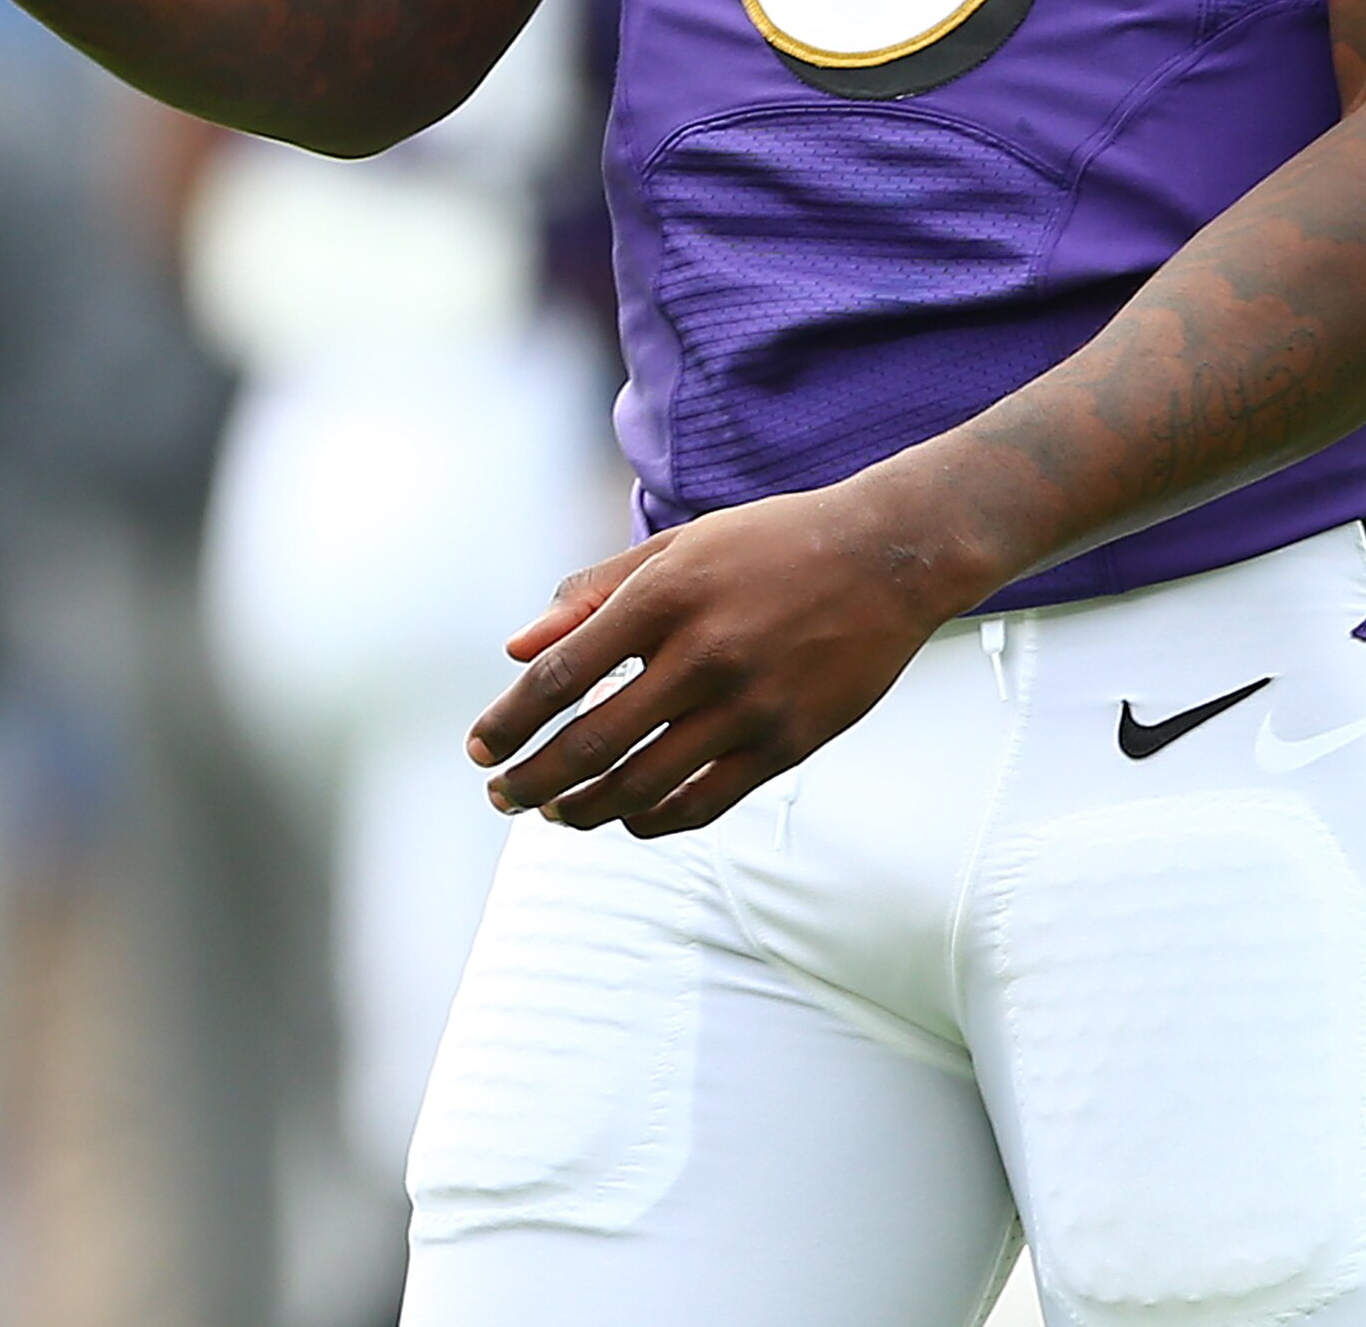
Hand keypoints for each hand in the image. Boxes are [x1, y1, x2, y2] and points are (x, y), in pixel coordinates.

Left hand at [460, 480, 971, 836]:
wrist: (887, 557)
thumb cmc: (767, 545)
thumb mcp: (675, 546)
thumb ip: (592, 593)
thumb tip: (517, 649)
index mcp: (663, 596)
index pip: (560, 675)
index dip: (509, 721)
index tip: (478, 749)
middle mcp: (702, 655)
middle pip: (591, 743)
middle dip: (531, 780)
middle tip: (500, 796)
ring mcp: (749, 706)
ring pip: (644, 785)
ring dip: (584, 810)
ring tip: (554, 813)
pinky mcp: (789, 743)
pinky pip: (706, 802)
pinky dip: (654, 821)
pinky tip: (626, 819)